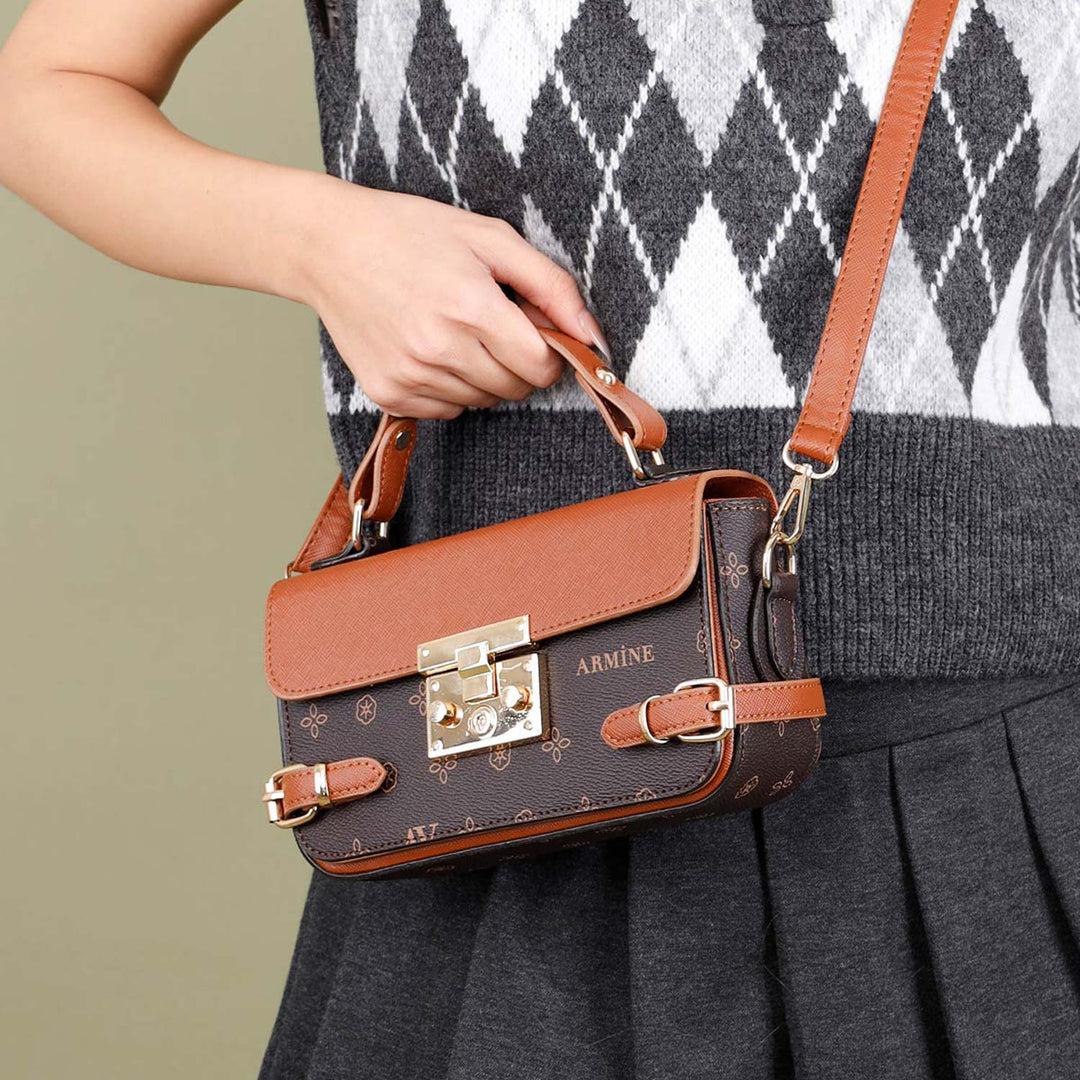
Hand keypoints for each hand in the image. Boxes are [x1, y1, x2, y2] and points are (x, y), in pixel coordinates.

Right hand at [295, 183, 609, 418]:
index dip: (548, 350)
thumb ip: (551, 286)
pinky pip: (447, 410)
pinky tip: (429, 347)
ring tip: (455, 328)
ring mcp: (411, 377)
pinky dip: (450, 387)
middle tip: (490, 320)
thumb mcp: (490, 238)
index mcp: (471, 308)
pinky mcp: (388, 393)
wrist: (329, 247)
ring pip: (483, 402)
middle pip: (516, 389)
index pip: (542, 367)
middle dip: (517, 361)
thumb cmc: (412, 233)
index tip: (532, 327)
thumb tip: (592, 336)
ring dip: (484, 374)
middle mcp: (440, 350)